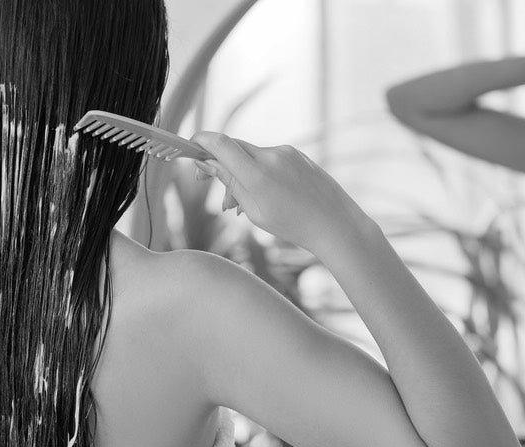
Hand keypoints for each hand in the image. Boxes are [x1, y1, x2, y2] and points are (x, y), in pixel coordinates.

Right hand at [190, 131, 372, 253]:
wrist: (336, 224)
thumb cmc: (294, 225)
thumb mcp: (254, 210)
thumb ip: (230, 183)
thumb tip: (208, 164)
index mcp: (258, 174)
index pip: (220, 144)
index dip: (200, 142)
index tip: (189, 149)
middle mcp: (272, 156)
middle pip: (232, 147)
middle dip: (217, 163)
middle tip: (206, 181)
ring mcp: (286, 153)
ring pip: (249, 155)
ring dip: (238, 173)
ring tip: (238, 204)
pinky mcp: (296, 155)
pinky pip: (267, 158)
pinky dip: (257, 173)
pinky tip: (261, 195)